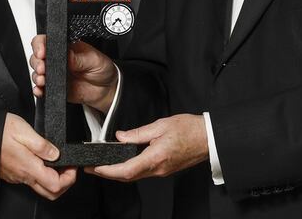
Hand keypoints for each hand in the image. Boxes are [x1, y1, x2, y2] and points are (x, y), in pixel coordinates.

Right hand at [0, 113, 76, 199]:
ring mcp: (17, 177)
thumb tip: (56, 154)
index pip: (57, 185)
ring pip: (41, 187)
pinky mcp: (12, 174)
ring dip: (53, 178)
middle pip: (51, 192)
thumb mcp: (23, 130)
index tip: (71, 164)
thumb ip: (42, 144)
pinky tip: (40, 158)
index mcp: (29, 167)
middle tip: (67, 166)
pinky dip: (41, 173)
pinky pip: (30, 180)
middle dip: (64, 182)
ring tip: (55, 160)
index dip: (69, 177)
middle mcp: (23, 176)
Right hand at [30, 35, 118, 112]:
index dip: (40, 45)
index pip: (47, 41)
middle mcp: (58, 58)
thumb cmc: (102, 69)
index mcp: (66, 47)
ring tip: (42, 80)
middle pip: (37, 56)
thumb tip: (65, 54)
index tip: (42, 53)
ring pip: (36, 72)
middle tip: (43, 69)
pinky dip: (38, 89)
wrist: (106, 90)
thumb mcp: (93, 59)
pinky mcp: (55, 86)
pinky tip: (40, 90)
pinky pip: (41, 88)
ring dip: (36, 76)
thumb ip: (78, 58)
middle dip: (36, 62)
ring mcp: (55, 73)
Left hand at [87, 114, 207, 180]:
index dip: (107, 171)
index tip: (94, 168)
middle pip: (127, 177)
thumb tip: (121, 137)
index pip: (126, 170)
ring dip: (117, 173)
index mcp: (155, 157)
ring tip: (103, 165)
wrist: (209, 138)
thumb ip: (138, 133)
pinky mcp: (164, 169)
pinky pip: (142, 173)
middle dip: (107, 174)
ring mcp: (162, 171)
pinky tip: (123, 163)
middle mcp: (158, 169)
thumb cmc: (190, 129)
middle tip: (92, 168)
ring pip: (134, 176)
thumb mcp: (161, 125)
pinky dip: (129, 170)